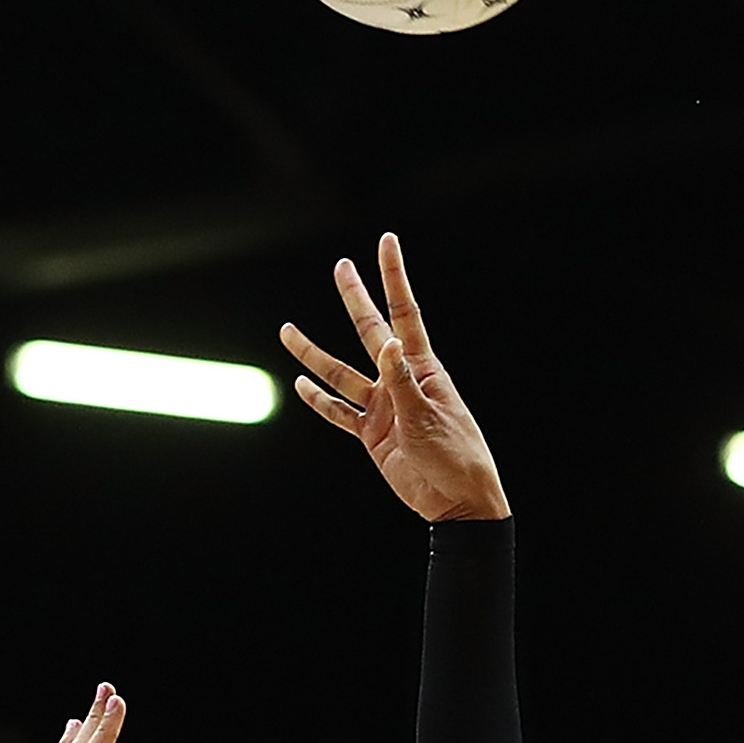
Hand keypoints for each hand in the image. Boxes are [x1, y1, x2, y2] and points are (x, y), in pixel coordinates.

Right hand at [279, 233, 508, 522]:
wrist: (456, 501)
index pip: (403, 313)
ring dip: (313, 354)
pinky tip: (300, 384)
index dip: (393, 276)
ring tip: (287, 331)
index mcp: (421, 368)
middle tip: (341, 266)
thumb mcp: (428, 417)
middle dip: (355, 298)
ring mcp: (383, 407)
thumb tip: (387, 341)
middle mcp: (399, 381)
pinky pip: (339, 413)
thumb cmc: (455, 455)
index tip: (386, 242)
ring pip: (340, 374)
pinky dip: (319, 401)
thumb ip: (402, 381)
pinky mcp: (371, 435)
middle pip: (369, 331)